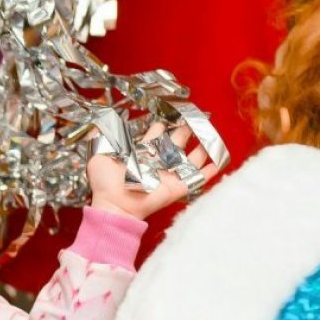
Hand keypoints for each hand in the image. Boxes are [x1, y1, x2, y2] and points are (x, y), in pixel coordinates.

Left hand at [87, 123, 220, 220]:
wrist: (115, 205)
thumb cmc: (105, 184)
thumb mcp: (99, 157)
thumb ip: (100, 140)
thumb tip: (99, 124)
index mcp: (142, 154)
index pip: (156, 136)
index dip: (162, 125)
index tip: (168, 114)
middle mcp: (158, 163)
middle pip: (177, 142)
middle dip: (185, 129)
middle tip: (194, 116)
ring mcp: (170, 175)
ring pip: (191, 158)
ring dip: (202, 146)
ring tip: (211, 132)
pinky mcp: (178, 187)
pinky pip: (198, 178)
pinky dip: (211, 170)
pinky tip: (221, 160)